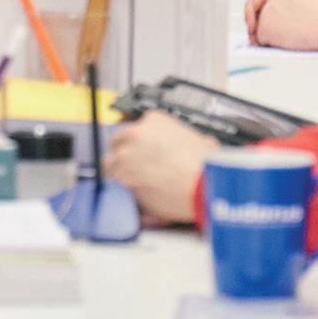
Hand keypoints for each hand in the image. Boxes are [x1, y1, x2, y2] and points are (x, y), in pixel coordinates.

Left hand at [104, 111, 221, 225]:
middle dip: (123, 157)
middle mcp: (135, 134)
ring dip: (121, 176)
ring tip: (138, 187)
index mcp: (154, 120)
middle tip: (136, 170)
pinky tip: (137, 198)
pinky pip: (115, 186)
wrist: (205, 184)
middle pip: (116, 144)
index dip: (137, 145)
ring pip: (110, 165)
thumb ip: (183, 141)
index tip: (142, 154)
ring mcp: (125, 156)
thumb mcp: (200, 141)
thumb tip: (188, 148)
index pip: (134, 129)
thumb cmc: (207, 165)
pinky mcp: (122, 179)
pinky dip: (124, 193)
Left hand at [245, 0, 317, 51]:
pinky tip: (273, 46)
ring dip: (262, 30)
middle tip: (260, 27)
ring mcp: (268, 11)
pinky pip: (259, 38)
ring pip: (258, 22)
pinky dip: (265, 43)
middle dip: (260, 16)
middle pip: (258, 6)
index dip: (264, 0)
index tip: (262, 7)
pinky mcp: (265, 28)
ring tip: (269, 39)